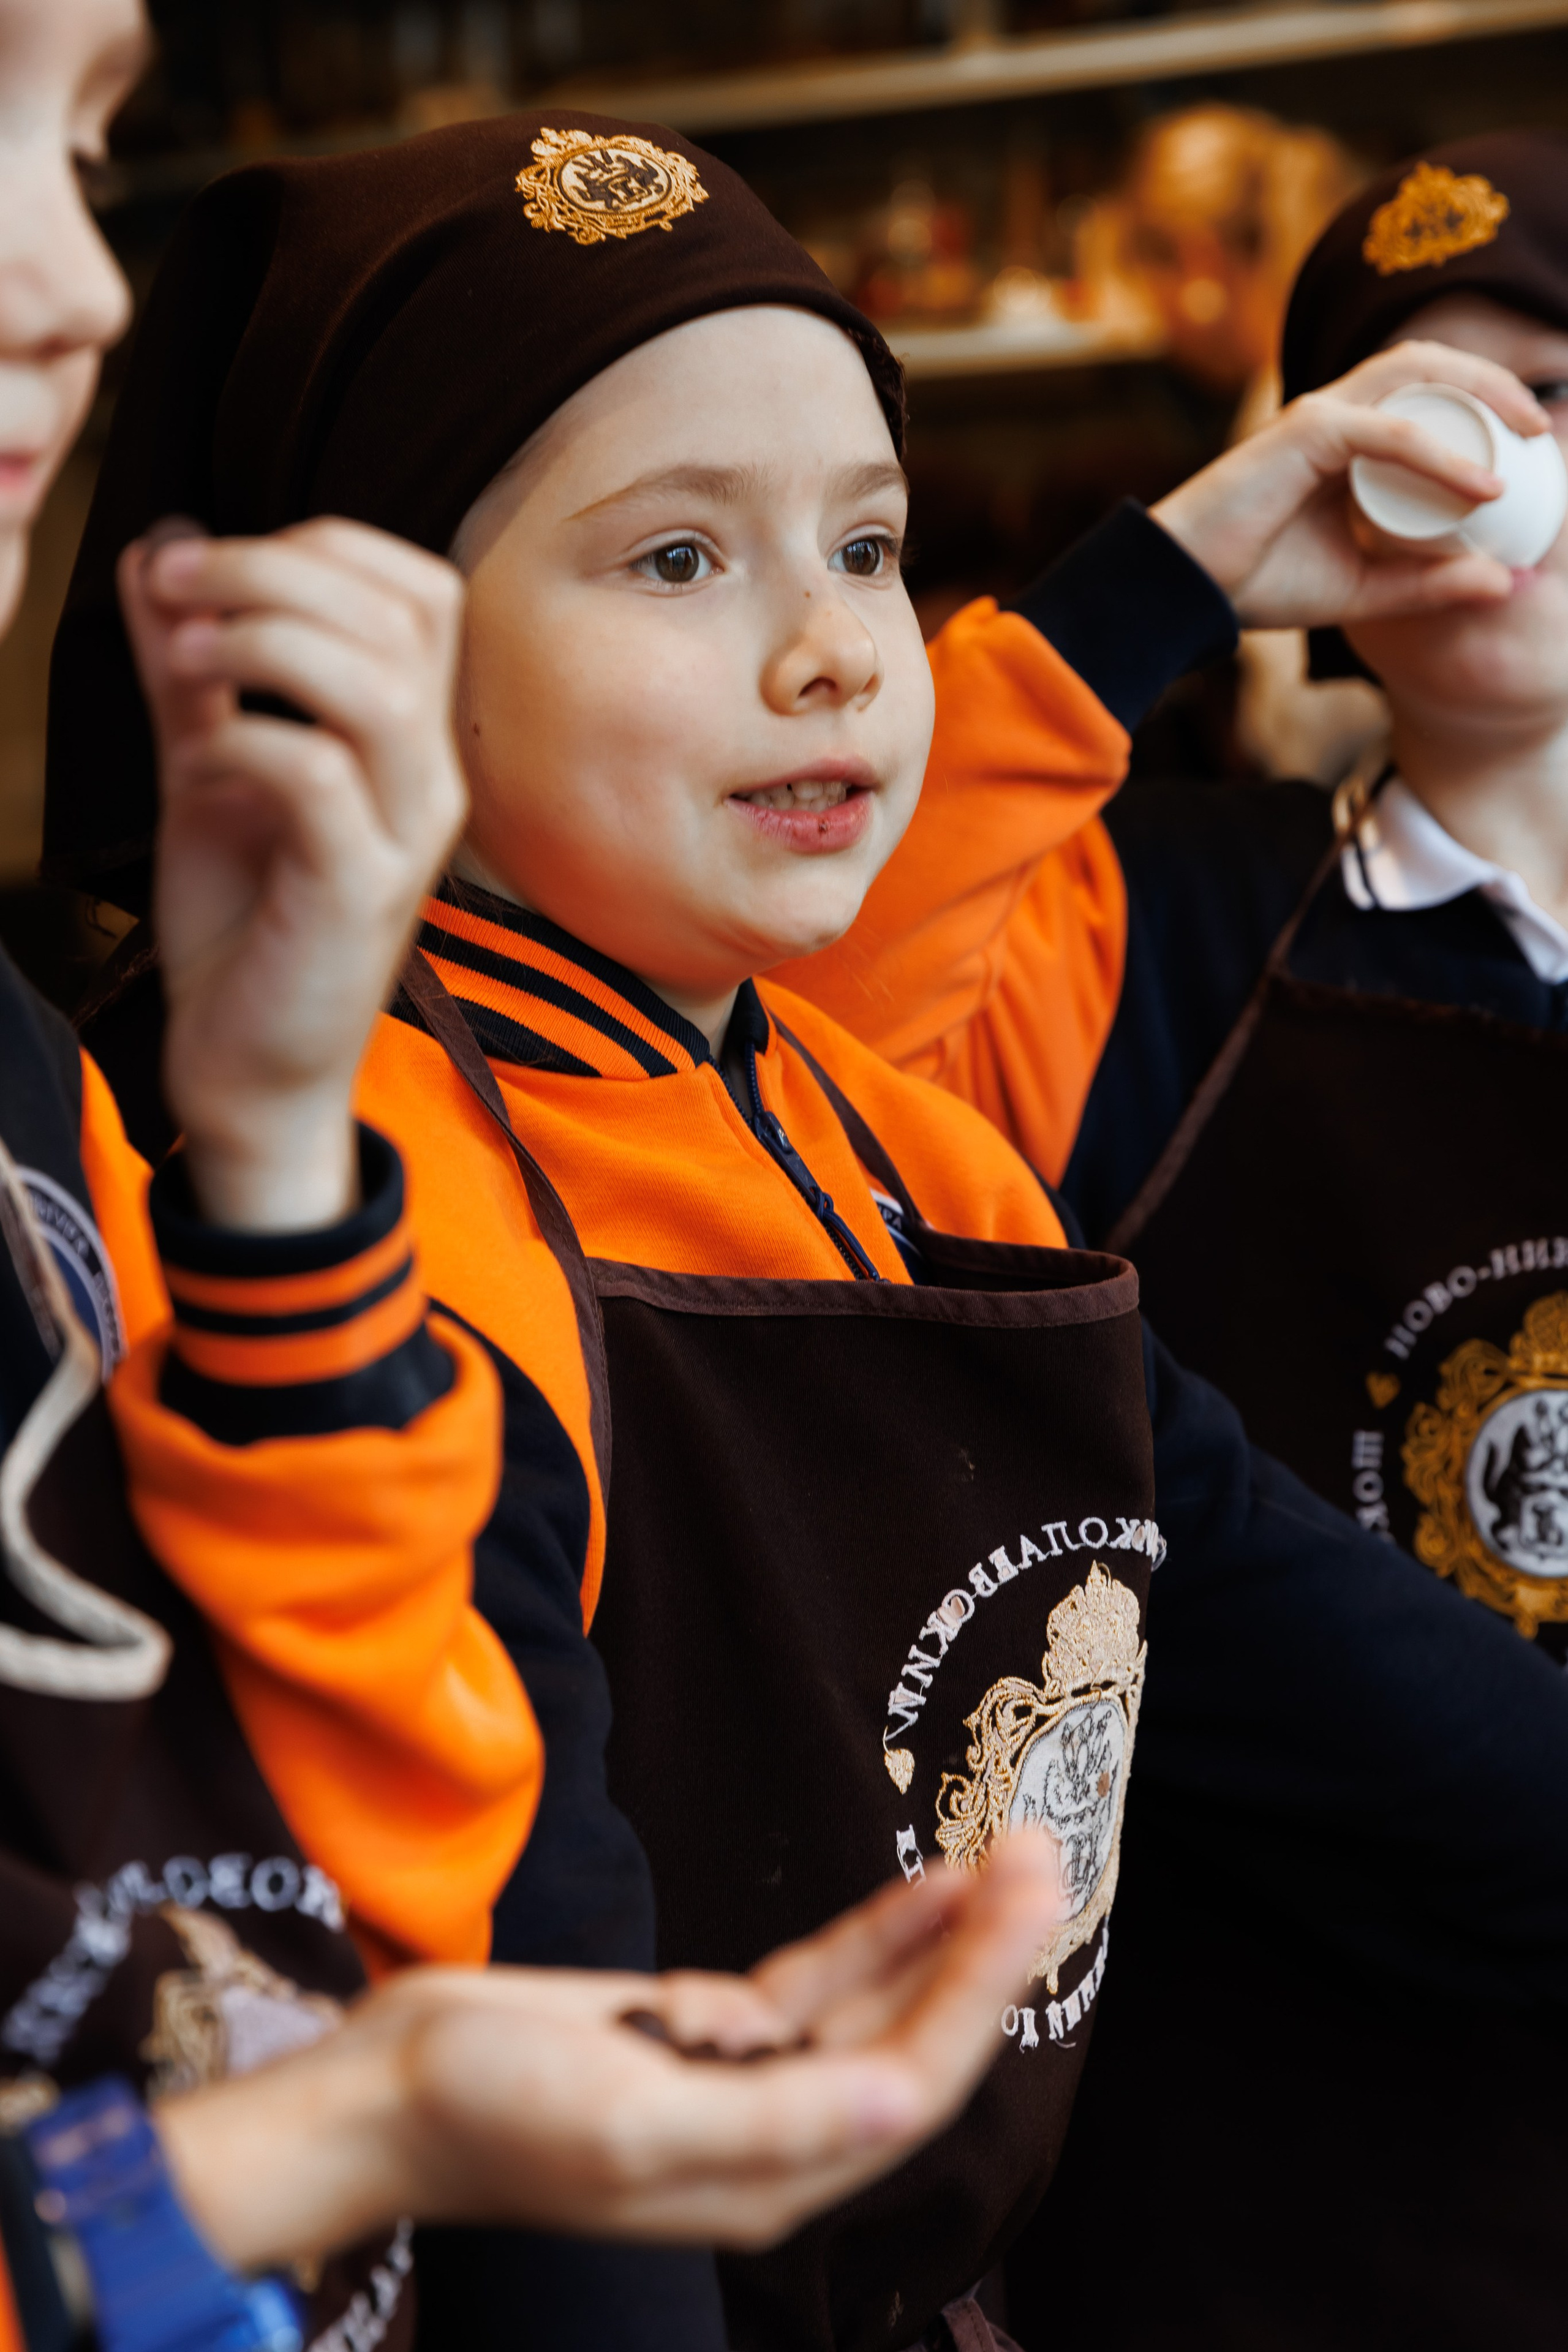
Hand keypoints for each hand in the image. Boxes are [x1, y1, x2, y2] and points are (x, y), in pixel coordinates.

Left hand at [119, 518, 466, 1230]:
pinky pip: (321, 775)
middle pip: (401, 614)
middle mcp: (429, 779)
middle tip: (176, 584)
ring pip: (377, 684)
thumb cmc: (243, 928)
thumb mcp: (206, 769)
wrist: (248, 1071)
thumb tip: (159, 547)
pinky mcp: (362, 892)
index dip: (317, 547)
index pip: (419, 589)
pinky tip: (201, 762)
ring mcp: (405, 837)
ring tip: (187, 653)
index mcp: (410, 741)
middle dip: (275, 569)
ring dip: (268, 639)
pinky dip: (249, 739)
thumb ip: (192, 668)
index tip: (200, 568)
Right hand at [156, 1833, 1063, 2265]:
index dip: (979, 1988)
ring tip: (1012, 1854)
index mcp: (771, 2177)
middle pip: (912, 2039)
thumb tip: (900, 2104)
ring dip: (943, 1935)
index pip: (912, 2080)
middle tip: (1045, 1852)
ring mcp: (747, 2080)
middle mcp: (778, 2137)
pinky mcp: (709, 2031)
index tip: (1028, 1894)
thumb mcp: (633, 2121)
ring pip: (875, 2004)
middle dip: (985, 1953)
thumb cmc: (495, 2111)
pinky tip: (925, 1884)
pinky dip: (875, 1932)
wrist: (390, 2090)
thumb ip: (775, 2120)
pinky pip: (817, 1981)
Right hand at [1151, 341, 1551, 629]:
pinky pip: (1392, 433)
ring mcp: (1320, 416)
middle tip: (1541, 427)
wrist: (1184, 591)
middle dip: (1495, 385)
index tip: (1528, 444)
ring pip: (1417, 373)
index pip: (1425, 394)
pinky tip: (1481, 485)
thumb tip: (1504, 583)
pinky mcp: (1307, 433)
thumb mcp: (1360, 589)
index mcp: (1345, 439)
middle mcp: (1335, 414)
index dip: (1482, 403)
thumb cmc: (1255, 584)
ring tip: (1527, 431)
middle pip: (1431, 366)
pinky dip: (1442, 456)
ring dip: (1482, 394)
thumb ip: (1426, 584)